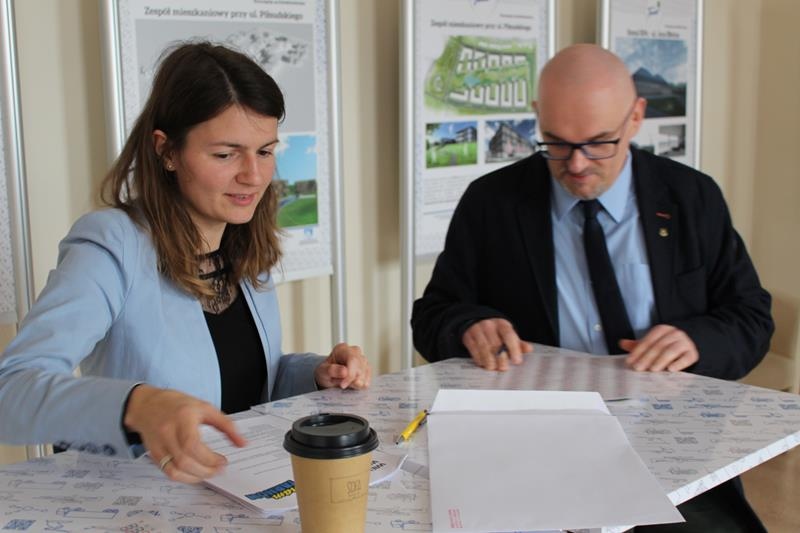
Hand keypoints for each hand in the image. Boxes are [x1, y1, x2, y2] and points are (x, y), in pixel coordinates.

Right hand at [124, 385, 246, 483]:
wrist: (148, 405)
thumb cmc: (178, 405)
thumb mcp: (206, 408)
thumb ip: (226, 425)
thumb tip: (243, 443)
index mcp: (183, 417)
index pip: (193, 445)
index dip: (210, 459)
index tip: (223, 461)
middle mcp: (167, 432)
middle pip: (184, 461)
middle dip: (206, 470)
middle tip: (219, 469)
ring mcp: (158, 445)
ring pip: (174, 471)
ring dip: (195, 477)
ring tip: (209, 472)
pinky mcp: (153, 454)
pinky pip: (168, 473)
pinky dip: (184, 477)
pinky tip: (195, 473)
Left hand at [315, 342, 371, 389]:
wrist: (328, 376)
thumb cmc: (325, 372)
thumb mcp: (322, 372)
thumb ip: (332, 370)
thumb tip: (344, 371)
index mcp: (342, 349)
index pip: (353, 360)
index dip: (350, 375)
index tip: (343, 385)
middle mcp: (354, 351)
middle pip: (360, 367)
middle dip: (352, 380)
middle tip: (342, 385)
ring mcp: (362, 359)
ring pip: (366, 373)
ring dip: (356, 382)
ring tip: (345, 382)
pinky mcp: (367, 367)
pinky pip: (368, 378)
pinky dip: (361, 384)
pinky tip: (353, 384)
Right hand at [462, 318, 532, 370]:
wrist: (474, 321)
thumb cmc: (494, 330)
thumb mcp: (507, 333)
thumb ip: (517, 342)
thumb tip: (529, 349)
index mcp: (502, 324)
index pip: (509, 335)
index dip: (514, 349)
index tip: (517, 361)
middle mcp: (489, 326)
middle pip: (496, 343)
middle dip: (500, 358)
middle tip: (503, 367)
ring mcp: (477, 331)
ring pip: (484, 347)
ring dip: (489, 360)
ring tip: (493, 367)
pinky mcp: (468, 337)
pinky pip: (473, 349)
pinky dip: (479, 359)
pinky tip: (483, 364)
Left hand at [620, 324, 698, 371]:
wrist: (687, 347)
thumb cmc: (665, 346)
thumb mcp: (652, 344)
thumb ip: (637, 345)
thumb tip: (621, 343)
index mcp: (662, 330)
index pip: (648, 340)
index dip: (638, 351)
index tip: (630, 361)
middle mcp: (674, 333)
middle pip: (658, 346)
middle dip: (647, 358)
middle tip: (638, 368)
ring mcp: (685, 343)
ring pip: (671, 350)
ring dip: (661, 360)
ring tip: (653, 370)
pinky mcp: (693, 353)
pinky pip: (686, 357)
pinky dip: (679, 363)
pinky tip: (671, 369)